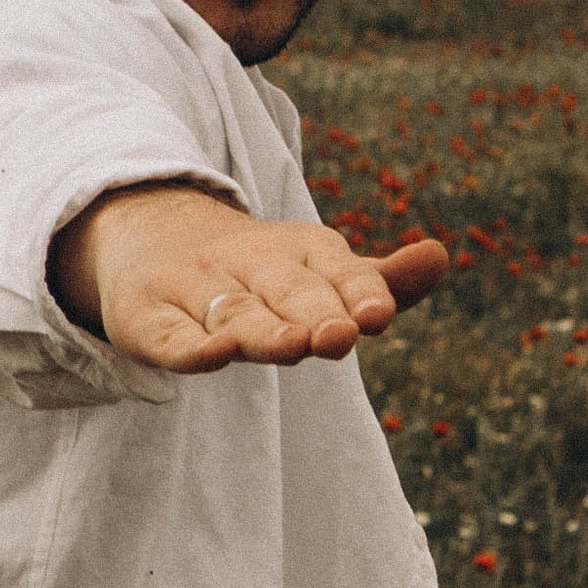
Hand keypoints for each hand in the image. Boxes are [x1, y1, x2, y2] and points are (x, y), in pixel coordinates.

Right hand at [51, 184, 449, 372]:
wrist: (148, 232)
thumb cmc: (256, 268)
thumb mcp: (316, 267)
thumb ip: (378, 280)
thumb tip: (441, 256)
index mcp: (295, 249)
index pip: (332, 267)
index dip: (358, 290)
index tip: (380, 314)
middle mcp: (245, 262)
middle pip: (284, 288)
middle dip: (314, 310)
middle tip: (341, 335)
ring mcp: (193, 287)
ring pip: (232, 310)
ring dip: (262, 328)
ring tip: (293, 346)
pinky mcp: (147, 317)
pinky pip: (169, 334)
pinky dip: (189, 346)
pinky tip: (213, 356)